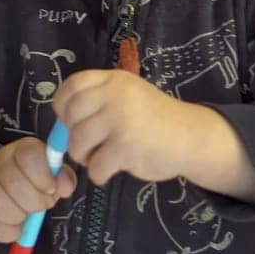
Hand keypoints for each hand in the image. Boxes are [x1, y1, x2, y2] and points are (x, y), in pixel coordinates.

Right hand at [0, 137, 77, 244]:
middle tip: (43, 204)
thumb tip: (65, 186)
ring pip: (1, 205)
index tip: (51, 189)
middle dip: (36, 200)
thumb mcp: (50, 174)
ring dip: (21, 215)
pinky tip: (16, 223)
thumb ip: (63, 177)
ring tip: (28, 213)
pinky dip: (12, 230)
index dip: (42, 175)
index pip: (29, 155)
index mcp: (21, 150)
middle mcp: (0, 164)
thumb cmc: (30, 182)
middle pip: (14, 182)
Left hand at [50, 69, 200, 185]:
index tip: (70, 120)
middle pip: (70, 115)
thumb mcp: (129, 95)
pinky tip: (112, 169)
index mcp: (114, 80)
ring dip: (83, 156)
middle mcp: (115, 95)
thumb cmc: (156, 119)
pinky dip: (99, 174)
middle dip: (72, 135)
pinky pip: (95, 166)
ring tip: (100, 158)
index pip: (72, 85)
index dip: (63, 105)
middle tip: (88, 145)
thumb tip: (61, 122)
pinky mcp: (126, 147)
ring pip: (77, 142)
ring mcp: (121, 120)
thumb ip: (99, 100)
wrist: (192, 137)